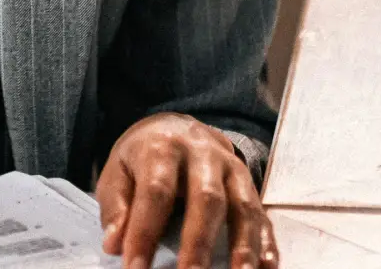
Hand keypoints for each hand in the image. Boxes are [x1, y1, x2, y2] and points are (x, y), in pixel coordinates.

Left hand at [97, 113, 275, 268]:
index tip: (135, 268)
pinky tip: (267, 268)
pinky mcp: (250, 183)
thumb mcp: (118, 170)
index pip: (155, 192)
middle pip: (206, 199)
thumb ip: (116, 206)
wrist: (176, 126)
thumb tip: (114, 245)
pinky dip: (266, 244)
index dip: (145, 231)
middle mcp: (203, 154)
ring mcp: (232, 168)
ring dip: (242, 246)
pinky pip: (262, 214)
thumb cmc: (142, 157)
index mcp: (163, 148)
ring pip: (242, 207)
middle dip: (198, 242)